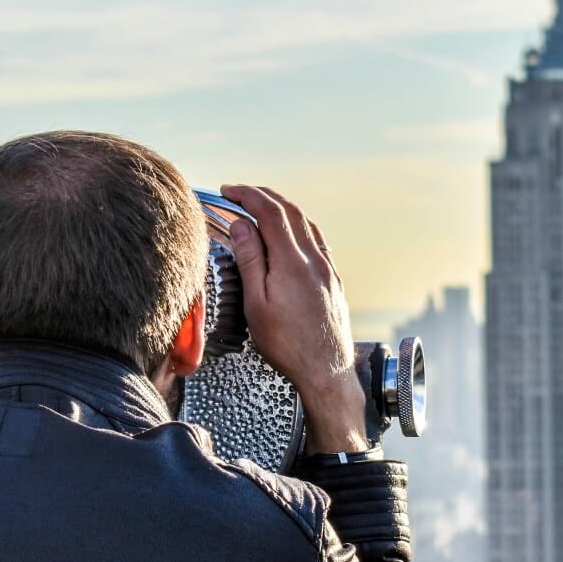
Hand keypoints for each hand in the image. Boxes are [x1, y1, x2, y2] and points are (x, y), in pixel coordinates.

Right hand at [219, 184, 367, 453]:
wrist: (326, 370)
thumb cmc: (288, 344)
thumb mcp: (257, 303)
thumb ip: (250, 260)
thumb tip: (241, 226)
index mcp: (292, 262)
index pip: (270, 212)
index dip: (248, 195)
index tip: (229, 191)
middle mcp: (314, 260)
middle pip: (291, 211)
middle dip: (264, 196)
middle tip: (241, 193)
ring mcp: (328, 270)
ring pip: (307, 224)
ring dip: (284, 209)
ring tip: (262, 208)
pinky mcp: (334, 281)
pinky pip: (317, 241)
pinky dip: (299, 226)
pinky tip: (291, 235)